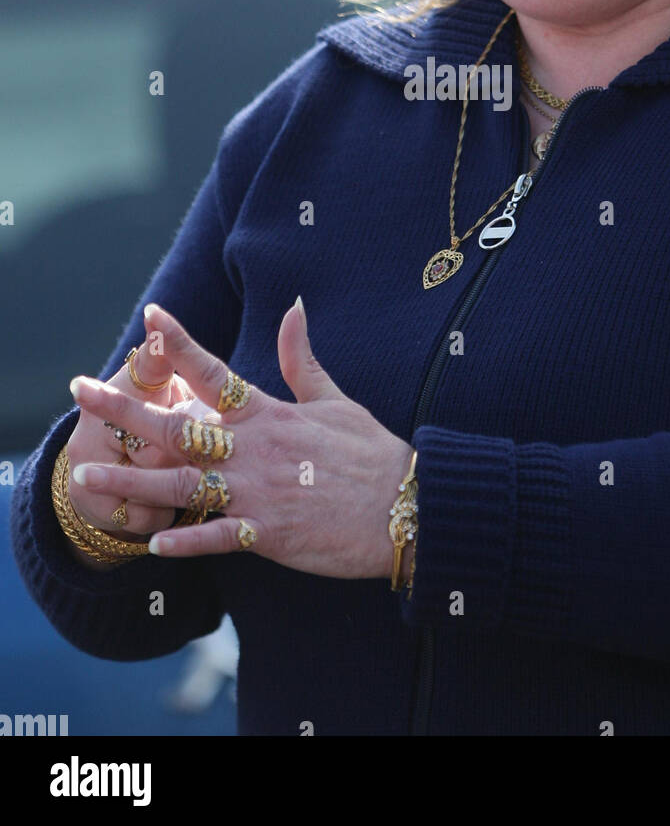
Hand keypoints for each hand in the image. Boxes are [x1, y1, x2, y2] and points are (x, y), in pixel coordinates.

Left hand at [68, 299, 414, 579]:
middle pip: (178, 426)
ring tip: (85, 474)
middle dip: (126, 410)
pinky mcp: (269, 534)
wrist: (405, 506)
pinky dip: (185, 541)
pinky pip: (218, 538)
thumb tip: (293, 309)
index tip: (151, 317)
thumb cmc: (371, 452)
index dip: (181, 343)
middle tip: (81, 392)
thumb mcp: (335, 399)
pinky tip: (151, 542)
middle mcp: (255, 449)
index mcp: (269, 413)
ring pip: (181, 485)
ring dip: (130, 481)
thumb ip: (302, 359)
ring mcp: (259, 492)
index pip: (216, 371)